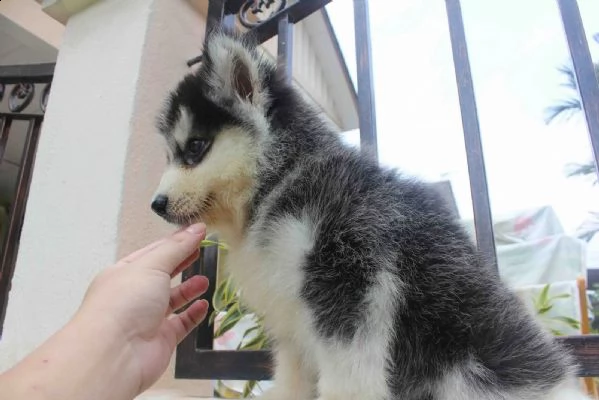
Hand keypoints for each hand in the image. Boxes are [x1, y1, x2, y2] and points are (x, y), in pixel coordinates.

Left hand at [73, 223, 209, 392]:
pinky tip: (204, 305)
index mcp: (124, 273)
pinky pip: (181, 323)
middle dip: (182, 262)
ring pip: (172, 300)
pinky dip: (193, 314)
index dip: (175, 241)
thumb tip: (197, 228)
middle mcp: (134, 295)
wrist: (115, 354)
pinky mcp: (161, 339)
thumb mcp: (152, 265)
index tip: (197, 232)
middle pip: (162, 274)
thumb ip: (177, 247)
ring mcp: (147, 318)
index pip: (153, 252)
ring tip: (204, 280)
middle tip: (202, 250)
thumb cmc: (125, 302)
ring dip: (189, 289)